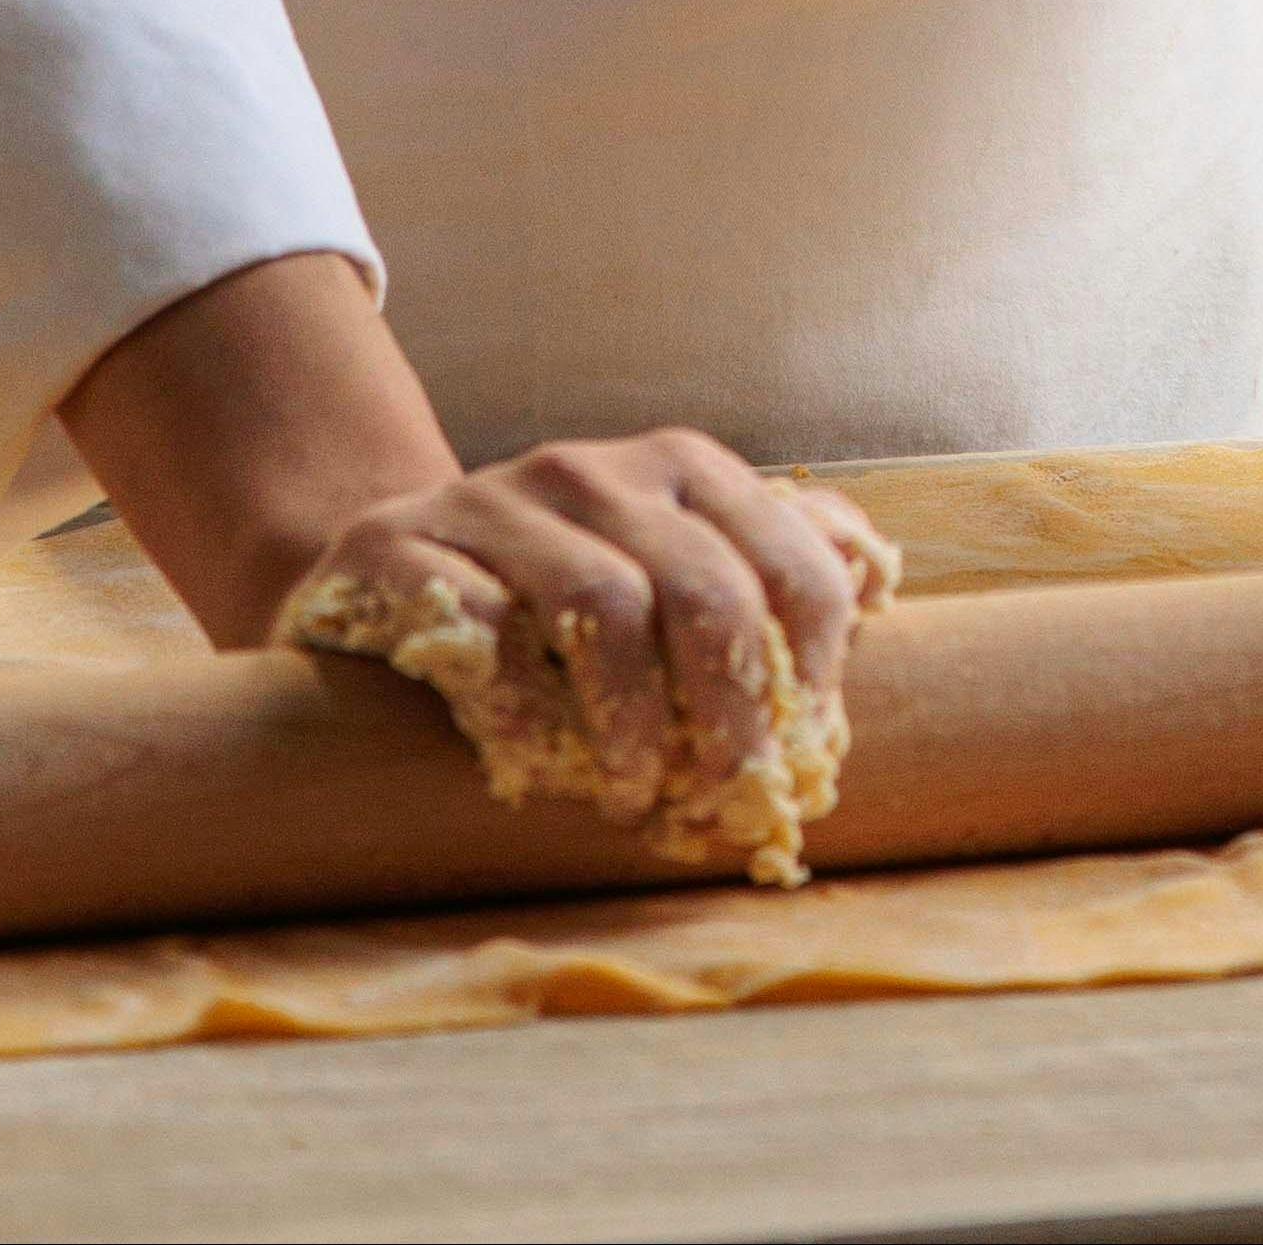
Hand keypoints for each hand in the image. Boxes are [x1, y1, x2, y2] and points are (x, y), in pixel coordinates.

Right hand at [285, 432, 899, 811]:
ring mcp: (492, 496)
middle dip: (731, 712)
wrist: (384, 578)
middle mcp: (592, 467)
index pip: (792, 562)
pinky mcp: (399, 542)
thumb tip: (879, 571)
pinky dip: (522, 711)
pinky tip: (533, 763)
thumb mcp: (666, 572)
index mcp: (680, 469)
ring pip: (604, 603)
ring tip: (625, 794)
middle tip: (721, 793)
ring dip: (632, 724)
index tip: (797, 751)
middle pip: (706, 589)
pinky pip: (482, 624)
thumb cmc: (554, 601)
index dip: (813, 670)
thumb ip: (765, 565)